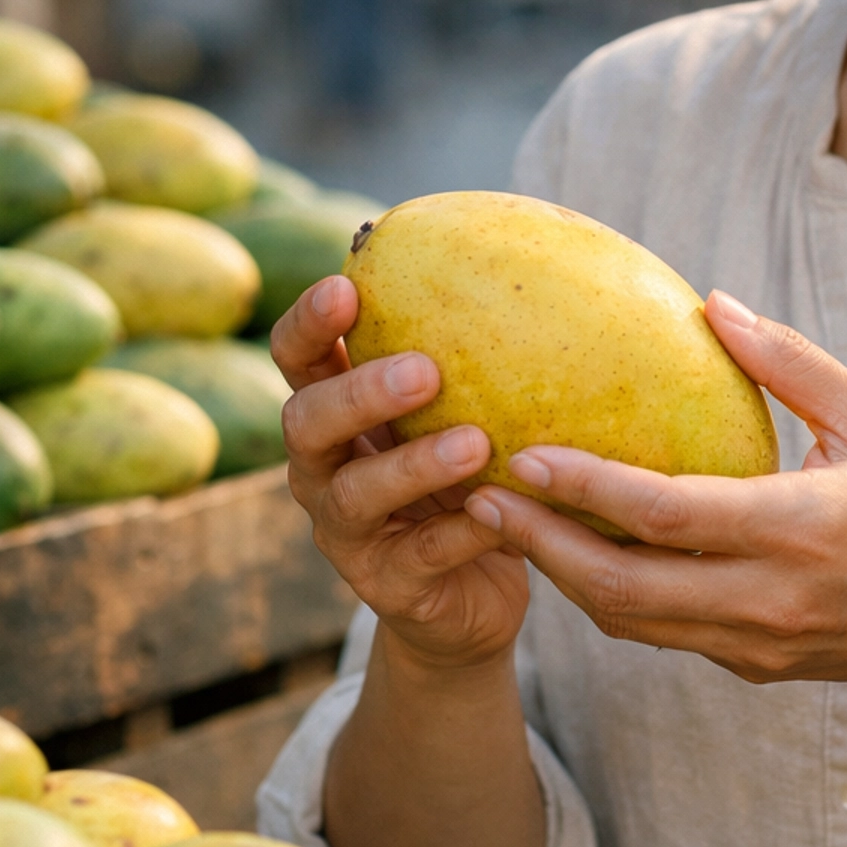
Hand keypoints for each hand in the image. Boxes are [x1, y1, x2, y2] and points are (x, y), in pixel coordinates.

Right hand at [273, 277, 530, 672]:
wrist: (470, 598)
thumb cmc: (471, 477)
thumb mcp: (465, 412)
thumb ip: (475, 356)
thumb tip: (549, 249)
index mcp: (335, 412)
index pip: (297, 357)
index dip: (309, 322)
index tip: (348, 286)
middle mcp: (323, 468)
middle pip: (306, 422)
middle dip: (359, 393)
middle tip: (425, 370)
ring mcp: (346, 533)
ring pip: (354, 494)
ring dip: (412, 464)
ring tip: (474, 442)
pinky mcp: (384, 587)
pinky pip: (418, 557)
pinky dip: (460, 532)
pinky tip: (500, 510)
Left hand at [462, 290, 846, 694]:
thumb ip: (791, 363)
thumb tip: (713, 304)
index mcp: (799, 529)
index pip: (665, 514)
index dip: (586, 485)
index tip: (524, 450)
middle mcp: (768, 598)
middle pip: (620, 587)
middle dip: (539, 543)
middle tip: (476, 493)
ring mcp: (759, 643)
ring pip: (629, 622)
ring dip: (562, 575)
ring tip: (506, 519)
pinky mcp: (757, 665)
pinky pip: (662, 633)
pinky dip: (611, 596)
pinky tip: (579, 549)